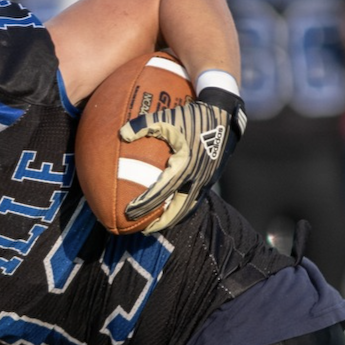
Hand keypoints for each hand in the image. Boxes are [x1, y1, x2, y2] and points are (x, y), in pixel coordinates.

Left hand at [120, 87, 245, 232]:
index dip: (144, 205)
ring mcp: (206, 180)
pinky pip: (195, 199)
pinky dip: (182, 207)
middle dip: (160, 223)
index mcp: (184, 165)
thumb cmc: (192, 114)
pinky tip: (172, 207)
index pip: (160, 192)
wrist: (223, 114)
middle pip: (177, 210)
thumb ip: (143, 124)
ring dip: (173, 218)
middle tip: (143, 230)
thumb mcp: (166, 116)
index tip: (129, 213)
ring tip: (157, 224)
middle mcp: (196, 177)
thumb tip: (122, 134)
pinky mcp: (211, 178)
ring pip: (188, 207)